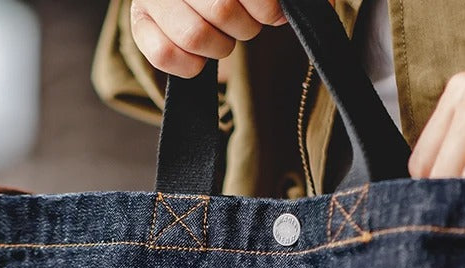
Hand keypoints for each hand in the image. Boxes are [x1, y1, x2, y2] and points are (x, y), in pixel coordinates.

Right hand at [130, 0, 329, 77]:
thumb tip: (324, 4)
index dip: (264, 5)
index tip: (275, 13)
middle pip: (222, 8)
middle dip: (246, 25)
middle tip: (249, 23)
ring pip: (195, 36)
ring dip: (221, 45)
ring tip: (226, 37)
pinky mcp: (140, 22)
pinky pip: (165, 55)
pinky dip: (191, 65)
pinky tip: (203, 58)